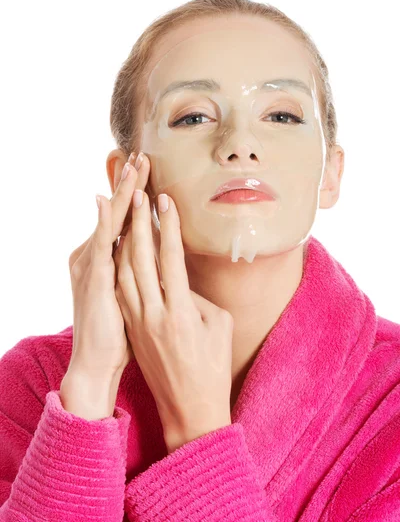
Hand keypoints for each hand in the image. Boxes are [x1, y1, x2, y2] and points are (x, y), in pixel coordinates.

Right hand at [66, 152, 142, 381]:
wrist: (97, 367)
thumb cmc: (122, 338)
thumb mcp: (136, 302)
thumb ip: (147, 280)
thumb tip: (167, 271)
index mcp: (110, 263)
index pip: (125, 223)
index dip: (135, 197)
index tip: (149, 175)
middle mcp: (98, 259)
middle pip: (117, 214)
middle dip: (129, 184)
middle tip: (141, 155)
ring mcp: (93, 268)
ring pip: (111, 222)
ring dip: (122, 193)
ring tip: (133, 166)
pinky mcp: (94, 281)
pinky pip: (102, 245)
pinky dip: (105, 221)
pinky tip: (108, 199)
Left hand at [113, 153, 233, 449]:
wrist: (190, 410)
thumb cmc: (213, 368)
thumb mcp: (219, 326)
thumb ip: (198, 296)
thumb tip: (181, 278)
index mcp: (181, 312)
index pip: (170, 258)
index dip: (167, 227)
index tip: (163, 201)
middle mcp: (154, 314)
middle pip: (140, 260)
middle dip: (138, 224)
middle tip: (139, 195)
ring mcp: (138, 322)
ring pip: (124, 273)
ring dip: (124, 240)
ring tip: (126, 215)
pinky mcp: (131, 329)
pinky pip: (122, 290)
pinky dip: (120, 265)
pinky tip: (120, 248)